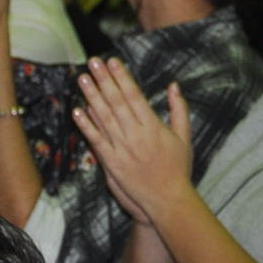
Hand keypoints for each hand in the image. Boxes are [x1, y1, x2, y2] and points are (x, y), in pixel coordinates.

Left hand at [72, 57, 194, 226]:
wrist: (168, 200)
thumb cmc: (178, 169)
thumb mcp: (184, 137)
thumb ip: (179, 109)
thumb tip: (174, 86)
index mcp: (153, 126)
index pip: (134, 95)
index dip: (122, 77)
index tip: (113, 62)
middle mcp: (136, 135)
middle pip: (116, 102)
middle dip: (104, 80)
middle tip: (93, 62)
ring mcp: (122, 149)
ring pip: (104, 117)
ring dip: (92, 96)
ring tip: (82, 78)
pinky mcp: (112, 163)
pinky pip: (96, 140)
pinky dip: (86, 125)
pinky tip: (77, 110)